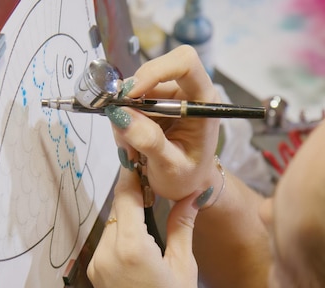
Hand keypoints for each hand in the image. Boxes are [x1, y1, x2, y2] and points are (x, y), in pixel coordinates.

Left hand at [87, 168, 200, 287]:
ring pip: (111, 224)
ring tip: (149, 208)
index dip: (132, 174)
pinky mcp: (96, 275)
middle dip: (133, 193)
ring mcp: (98, 265)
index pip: (126, 196)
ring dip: (127, 214)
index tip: (137, 156)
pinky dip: (121, 233)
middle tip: (151, 181)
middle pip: (117, 208)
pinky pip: (107, 243)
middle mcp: (107, 253)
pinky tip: (140, 237)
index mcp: (131, 247)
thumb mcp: (184, 268)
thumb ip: (182, 227)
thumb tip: (191, 197)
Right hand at [110, 45, 221, 200]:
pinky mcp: (155, 104)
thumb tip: (121, 115)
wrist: (189, 186)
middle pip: (154, 70)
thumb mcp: (170, 167)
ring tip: (130, 148)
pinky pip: (130, 102)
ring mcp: (170, 97)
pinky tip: (130, 143)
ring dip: (125, 114)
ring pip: (137, 88)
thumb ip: (149, 141)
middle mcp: (189, 92)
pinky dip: (123, 120)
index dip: (156, 71)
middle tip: (121, 124)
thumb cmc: (189, 179)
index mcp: (203, 102)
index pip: (185, 63)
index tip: (131, 95)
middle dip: (132, 95)